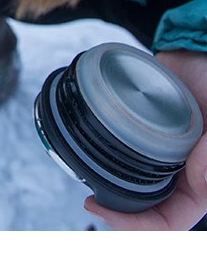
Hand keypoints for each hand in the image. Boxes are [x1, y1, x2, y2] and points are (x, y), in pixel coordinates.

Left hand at [85, 49, 206, 229]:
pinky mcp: (142, 132)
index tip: (100, 211)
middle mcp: (179, 173)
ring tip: (87, 179)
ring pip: (132, 183)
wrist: (195, 55)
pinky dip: (108, 155)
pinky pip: (124, 150)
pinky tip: (92, 149)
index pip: (168, 223)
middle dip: (118, 213)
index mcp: (202, 184)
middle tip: (90, 200)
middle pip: (146, 209)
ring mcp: (159, 153)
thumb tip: (200, 178)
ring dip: (111, 187)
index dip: (136, 227)